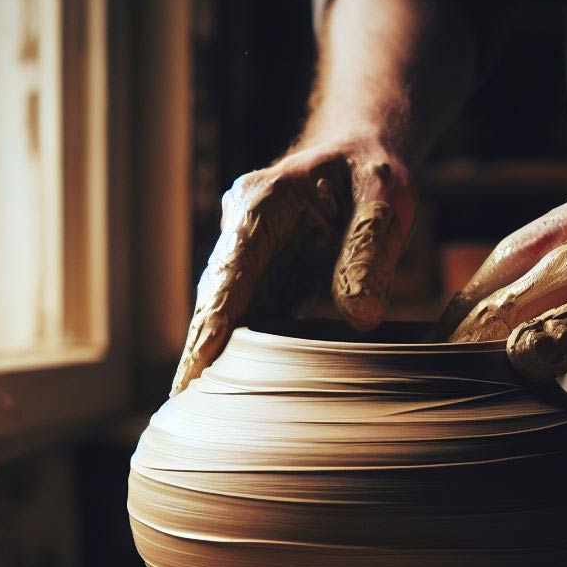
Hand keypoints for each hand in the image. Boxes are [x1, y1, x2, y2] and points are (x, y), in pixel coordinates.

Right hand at [171, 138, 414, 395]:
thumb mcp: (384, 196)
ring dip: (212, 354)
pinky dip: (238, 350)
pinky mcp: (264, 277)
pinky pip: (247, 316)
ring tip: (197, 407)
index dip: (214, 322)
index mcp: (262, 202)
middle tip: (183, 403)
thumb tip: (358, 314)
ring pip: (225, 310)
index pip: (231, 271)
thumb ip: (369, 248)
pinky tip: (230, 391)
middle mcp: (244, 231)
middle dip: (199, 349)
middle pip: (215, 297)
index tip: (197, 366)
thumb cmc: (370, 173)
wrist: (360, 158)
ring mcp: (250, 256)